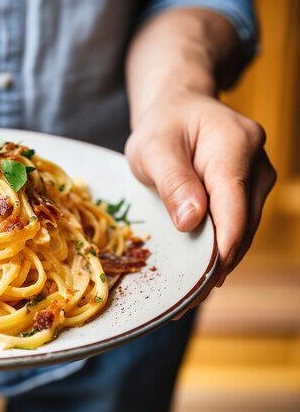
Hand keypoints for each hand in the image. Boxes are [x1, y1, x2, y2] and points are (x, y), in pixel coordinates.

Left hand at [125, 89, 275, 307]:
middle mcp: (257, 164)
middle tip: (186, 301)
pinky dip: (220, 250)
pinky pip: (238, 226)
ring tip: (188, 298)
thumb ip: (173, 181)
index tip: (206, 279)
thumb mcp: (154, 147)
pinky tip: (200, 276)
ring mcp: (258, 179)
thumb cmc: (163, 125)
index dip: (222, 243)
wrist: (179, 109)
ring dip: (219, 263)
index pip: (233, 202)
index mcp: (235, 144)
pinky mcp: (249, 193)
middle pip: (242, 222)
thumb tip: (192, 222)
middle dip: (217, 263)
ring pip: (243, 230)